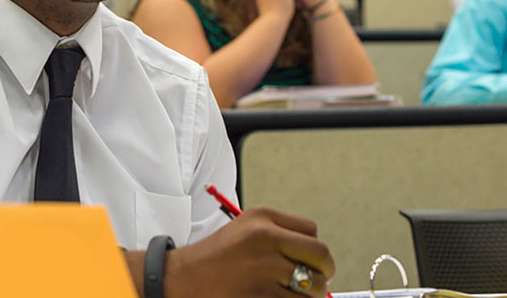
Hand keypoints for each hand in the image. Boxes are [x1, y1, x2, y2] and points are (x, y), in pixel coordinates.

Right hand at [165, 207, 333, 297]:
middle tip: (316, 283)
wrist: (182, 279)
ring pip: (313, 286)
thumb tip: (320, 260)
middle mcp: (266, 238)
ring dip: (309, 295)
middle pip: (320, 255)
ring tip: (290, 294)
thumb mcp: (245, 230)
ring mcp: (264, 268)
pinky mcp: (262, 294)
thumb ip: (280, 236)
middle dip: (323, 272)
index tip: (311, 262)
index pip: (312, 231)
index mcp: (262, 217)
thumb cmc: (216, 258)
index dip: (314, 250)